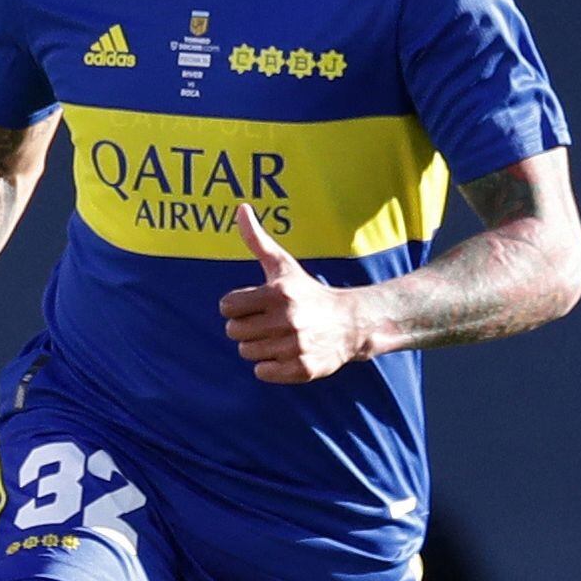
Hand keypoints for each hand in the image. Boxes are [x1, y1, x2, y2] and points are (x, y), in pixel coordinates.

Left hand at [222, 208, 369, 382]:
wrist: (353, 323)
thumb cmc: (309, 293)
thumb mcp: (283, 265)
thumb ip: (257, 239)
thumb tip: (240, 207)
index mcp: (278, 294)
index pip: (227, 306)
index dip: (238, 306)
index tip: (256, 305)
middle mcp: (288, 320)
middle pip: (234, 332)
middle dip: (247, 328)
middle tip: (268, 323)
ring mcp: (296, 346)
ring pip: (247, 353)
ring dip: (258, 347)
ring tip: (279, 338)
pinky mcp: (303, 368)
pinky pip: (263, 372)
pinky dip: (270, 367)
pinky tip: (286, 354)